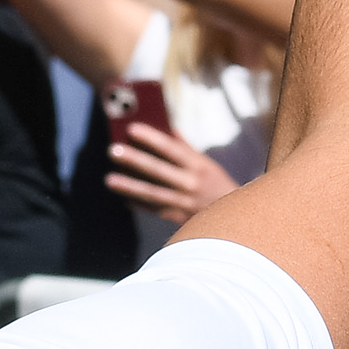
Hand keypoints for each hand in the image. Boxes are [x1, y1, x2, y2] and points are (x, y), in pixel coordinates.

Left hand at [106, 120, 240, 226]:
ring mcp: (185, 203)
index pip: (172, 148)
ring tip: (110, 179)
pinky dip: (139, 204)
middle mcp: (192, 183)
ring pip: (153, 194)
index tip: (132, 128)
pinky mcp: (180, 219)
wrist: (239, 220)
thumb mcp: (208, 165)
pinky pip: (155, 210)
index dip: (152, 138)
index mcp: (199, 165)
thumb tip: (168, 128)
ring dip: (130, 186)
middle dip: (135, 159)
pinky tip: (123, 197)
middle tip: (113, 150)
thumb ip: (186, 148)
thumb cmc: (218, 187)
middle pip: (158, 170)